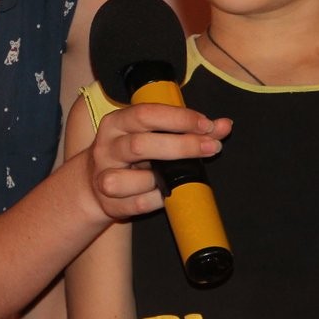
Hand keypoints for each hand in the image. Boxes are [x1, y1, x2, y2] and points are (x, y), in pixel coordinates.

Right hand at [87, 103, 231, 219]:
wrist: (94, 183)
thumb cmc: (132, 155)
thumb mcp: (152, 135)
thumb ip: (188, 128)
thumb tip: (224, 126)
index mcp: (117, 123)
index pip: (146, 114)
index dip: (178, 118)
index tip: (206, 125)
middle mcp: (107, 147)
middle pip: (140, 145)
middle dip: (181, 146)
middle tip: (211, 147)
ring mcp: (104, 175)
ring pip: (130, 179)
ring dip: (160, 179)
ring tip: (175, 177)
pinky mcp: (108, 203)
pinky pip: (138, 204)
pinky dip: (157, 200)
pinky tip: (166, 194)